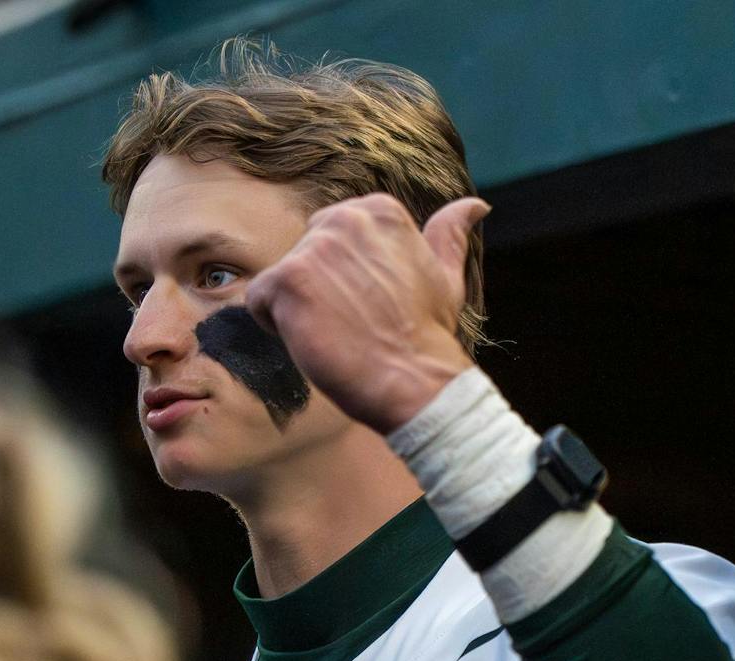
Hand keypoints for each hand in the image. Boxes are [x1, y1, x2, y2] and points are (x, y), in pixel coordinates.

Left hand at [246, 193, 489, 432]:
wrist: (414, 380)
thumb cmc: (428, 337)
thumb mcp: (446, 275)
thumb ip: (449, 235)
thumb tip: (476, 205)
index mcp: (379, 211)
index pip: (330, 238)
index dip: (341, 280)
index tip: (367, 307)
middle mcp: (345, 218)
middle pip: (303, 255)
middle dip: (317, 292)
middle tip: (350, 325)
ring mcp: (315, 248)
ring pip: (281, 280)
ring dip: (299, 312)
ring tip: (335, 335)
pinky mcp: (288, 280)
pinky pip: (258, 300)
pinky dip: (274, 326)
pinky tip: (312, 342)